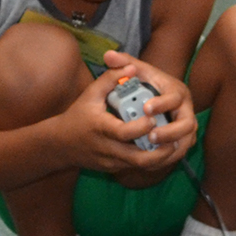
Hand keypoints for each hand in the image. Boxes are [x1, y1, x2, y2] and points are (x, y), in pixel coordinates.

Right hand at [59, 55, 189, 179]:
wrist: (60, 144)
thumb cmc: (78, 115)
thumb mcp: (90, 94)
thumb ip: (110, 78)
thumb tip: (132, 67)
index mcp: (101, 128)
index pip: (124, 133)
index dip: (141, 128)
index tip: (153, 118)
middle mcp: (107, 148)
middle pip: (138, 158)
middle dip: (160, 151)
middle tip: (175, 137)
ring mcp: (111, 161)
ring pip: (140, 166)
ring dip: (160, 158)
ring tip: (174, 145)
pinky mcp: (114, 168)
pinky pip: (136, 167)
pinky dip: (151, 161)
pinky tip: (163, 150)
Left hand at [99, 49, 198, 158]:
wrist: (158, 98)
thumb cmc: (146, 83)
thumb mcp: (137, 72)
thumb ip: (124, 62)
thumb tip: (108, 55)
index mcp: (176, 91)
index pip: (175, 97)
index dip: (162, 104)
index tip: (146, 108)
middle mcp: (186, 109)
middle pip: (187, 124)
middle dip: (170, 132)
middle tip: (150, 136)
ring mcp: (187, 126)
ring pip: (186, 141)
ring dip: (171, 148)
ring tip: (151, 149)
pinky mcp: (183, 140)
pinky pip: (180, 152)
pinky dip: (168, 158)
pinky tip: (152, 160)